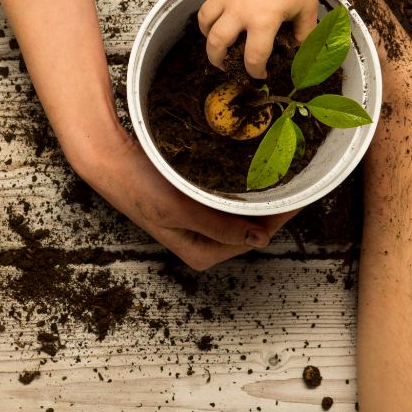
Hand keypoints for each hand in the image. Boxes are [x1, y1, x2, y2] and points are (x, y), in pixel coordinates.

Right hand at [72, 130, 292, 270]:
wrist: (109, 159)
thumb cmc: (138, 185)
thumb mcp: (181, 209)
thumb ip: (221, 227)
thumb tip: (259, 240)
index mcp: (202, 252)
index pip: (256, 236)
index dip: (281, 215)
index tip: (302, 191)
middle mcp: (204, 242)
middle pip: (253, 225)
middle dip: (274, 204)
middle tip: (299, 177)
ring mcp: (201, 223)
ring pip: (244, 211)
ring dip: (261, 194)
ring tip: (282, 172)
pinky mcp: (197, 204)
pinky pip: (231, 198)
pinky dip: (245, 186)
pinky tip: (255, 170)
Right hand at [194, 0, 319, 78]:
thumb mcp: (307, 8)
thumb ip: (304, 33)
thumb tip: (302, 51)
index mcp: (262, 21)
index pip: (253, 57)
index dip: (255, 72)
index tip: (259, 74)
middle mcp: (239, 11)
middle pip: (216, 44)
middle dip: (217, 60)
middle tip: (224, 64)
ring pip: (204, 20)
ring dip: (206, 34)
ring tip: (214, 39)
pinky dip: (209, 7)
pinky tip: (217, 10)